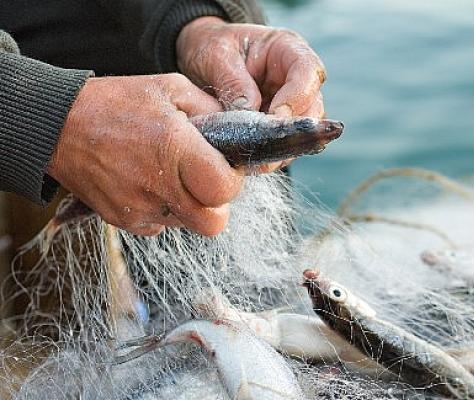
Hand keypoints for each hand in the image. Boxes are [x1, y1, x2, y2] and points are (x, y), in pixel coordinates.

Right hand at [47, 74, 243, 235]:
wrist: (57, 124)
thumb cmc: (116, 102)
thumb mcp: (170, 88)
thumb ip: (211, 109)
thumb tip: (239, 130)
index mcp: (175, 148)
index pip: (225, 191)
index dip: (232, 181)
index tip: (224, 168)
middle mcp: (158, 184)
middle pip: (212, 223)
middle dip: (216, 205)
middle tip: (206, 182)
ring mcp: (138, 207)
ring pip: (187, 225)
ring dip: (189, 206)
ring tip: (171, 175)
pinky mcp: (121, 219)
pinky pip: (158, 226)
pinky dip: (162, 209)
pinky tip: (149, 182)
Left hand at [176, 17, 326, 170]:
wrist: (201, 57)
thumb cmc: (211, 46)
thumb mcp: (216, 55)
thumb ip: (233, 82)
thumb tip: (248, 113)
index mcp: (288, 49)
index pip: (308, 72)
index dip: (297, 98)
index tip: (274, 118)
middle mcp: (298, 78)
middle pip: (313, 107)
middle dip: (292, 130)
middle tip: (266, 148)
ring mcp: (293, 103)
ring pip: (304, 131)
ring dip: (282, 147)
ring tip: (256, 159)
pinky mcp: (281, 125)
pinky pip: (286, 144)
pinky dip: (271, 155)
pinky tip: (252, 161)